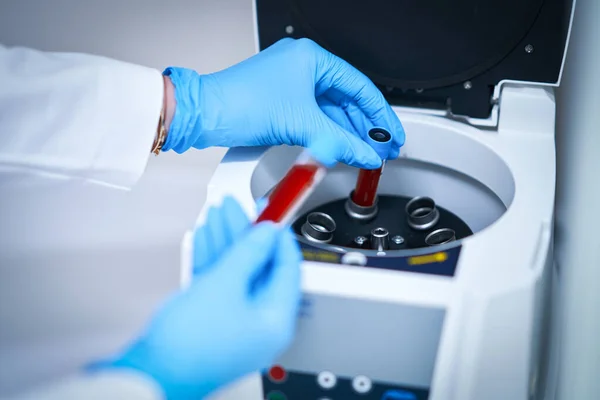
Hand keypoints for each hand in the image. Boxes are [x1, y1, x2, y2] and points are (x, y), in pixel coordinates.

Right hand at [100, 197, 301, 398]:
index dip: (279, 236)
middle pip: (259, 267)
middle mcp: (260, 323)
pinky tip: (204, 236)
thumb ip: (249, 253)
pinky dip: (212, 260)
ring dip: (226, 242)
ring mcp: (236, 322)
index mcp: (275, 319)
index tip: (273, 211)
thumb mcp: (224, 285)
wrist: (149, 374)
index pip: (287, 268)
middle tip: (236, 206)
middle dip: (244, 233)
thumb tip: (268, 232)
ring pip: (236, 272)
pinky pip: (219, 284)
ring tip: (216, 212)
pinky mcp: (213, 321)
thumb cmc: (188, 342)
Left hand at [162, 38, 404, 168]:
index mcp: (312, 59)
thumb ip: (340, 142)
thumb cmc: (240, 103)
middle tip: (383, 148)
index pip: (359, 87)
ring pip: (330, 112)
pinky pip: (314, 119)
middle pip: (347, 100)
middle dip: (366, 127)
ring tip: (366, 153)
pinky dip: (328, 135)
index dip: (380, 114)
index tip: (392, 134)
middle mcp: (303, 68)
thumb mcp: (301, 123)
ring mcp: (291, 86)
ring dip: (348, 133)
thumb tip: (366, 154)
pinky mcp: (281, 104)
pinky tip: (341, 149)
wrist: (204, 115)